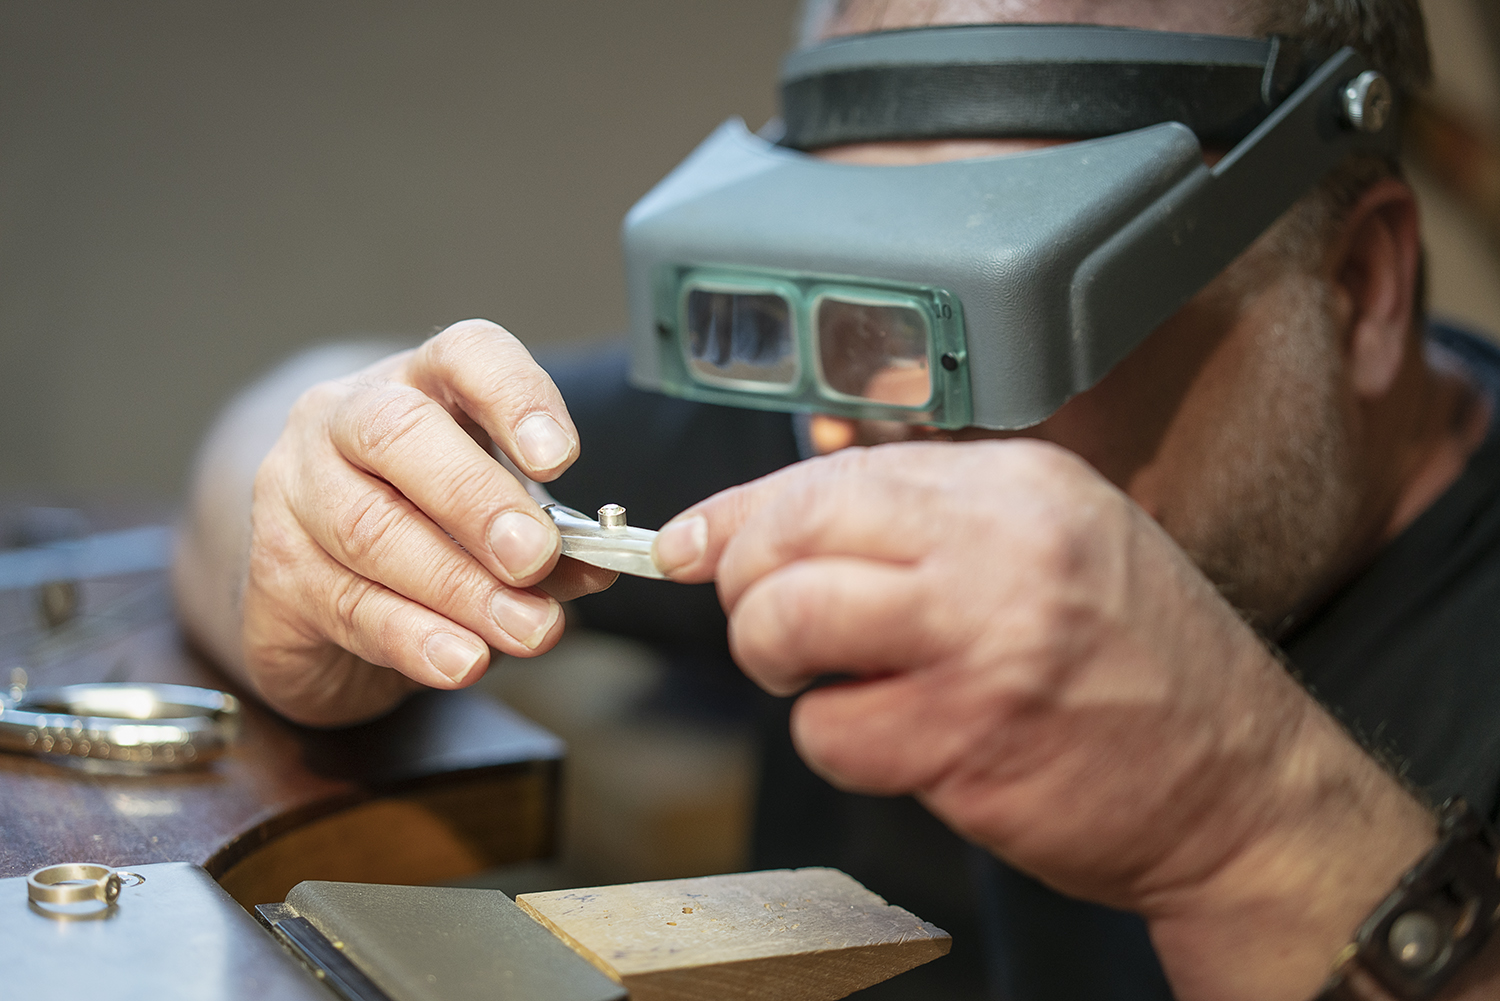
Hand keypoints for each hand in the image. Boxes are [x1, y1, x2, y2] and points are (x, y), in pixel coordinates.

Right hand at [242, 319, 615, 725]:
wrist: (315, 593)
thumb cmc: (423, 528)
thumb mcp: (492, 519)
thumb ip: (546, 538)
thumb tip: (595, 564)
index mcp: (419, 383)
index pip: (464, 354)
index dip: (514, 397)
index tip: (560, 457)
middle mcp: (342, 418)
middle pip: (398, 433)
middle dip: (475, 499)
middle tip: (535, 556)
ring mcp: (294, 490)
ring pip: (370, 530)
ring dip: (460, 588)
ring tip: (527, 628)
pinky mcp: (274, 573)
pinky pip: (348, 604)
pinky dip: (415, 638)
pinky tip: (462, 659)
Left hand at [653, 439, 1433, 1000]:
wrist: (1240, 787)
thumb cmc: (1142, 666)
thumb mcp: (1059, 544)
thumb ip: (929, 520)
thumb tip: (775, 518)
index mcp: (1020, 483)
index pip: (831, 474)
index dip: (740, 514)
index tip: (691, 545)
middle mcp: (999, 545)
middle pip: (789, 535)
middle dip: (746, 584)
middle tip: (770, 622)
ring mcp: (982, 641)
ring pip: (783, 623)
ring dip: (779, 662)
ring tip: (832, 679)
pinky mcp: (964, 738)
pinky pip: (827, 731)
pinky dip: (839, 742)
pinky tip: (901, 741)